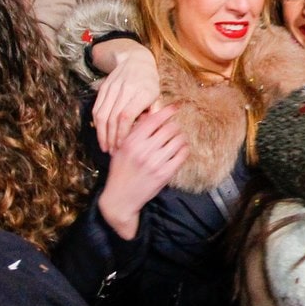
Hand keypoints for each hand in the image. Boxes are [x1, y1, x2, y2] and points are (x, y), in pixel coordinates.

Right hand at [92, 42, 160, 153]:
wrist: (135, 60)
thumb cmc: (149, 82)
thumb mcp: (156, 96)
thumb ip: (154, 114)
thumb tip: (151, 134)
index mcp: (142, 92)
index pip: (127, 116)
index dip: (123, 133)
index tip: (123, 146)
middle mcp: (126, 89)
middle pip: (113, 118)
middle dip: (112, 138)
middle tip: (114, 152)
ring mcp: (112, 88)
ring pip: (102, 115)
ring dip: (102, 134)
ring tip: (106, 147)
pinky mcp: (103, 89)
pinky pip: (97, 109)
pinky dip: (97, 124)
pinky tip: (101, 135)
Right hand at [97, 105, 187, 239]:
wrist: (120, 198)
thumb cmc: (120, 170)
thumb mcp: (122, 148)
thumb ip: (136, 131)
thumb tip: (150, 113)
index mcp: (131, 142)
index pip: (153, 120)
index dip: (167, 111)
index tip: (174, 107)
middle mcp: (143, 151)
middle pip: (169, 128)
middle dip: (174, 126)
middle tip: (174, 128)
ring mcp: (155, 163)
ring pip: (178, 140)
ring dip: (180, 138)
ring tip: (177, 139)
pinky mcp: (164, 174)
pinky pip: (182, 155)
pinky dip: (184, 150)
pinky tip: (180, 150)